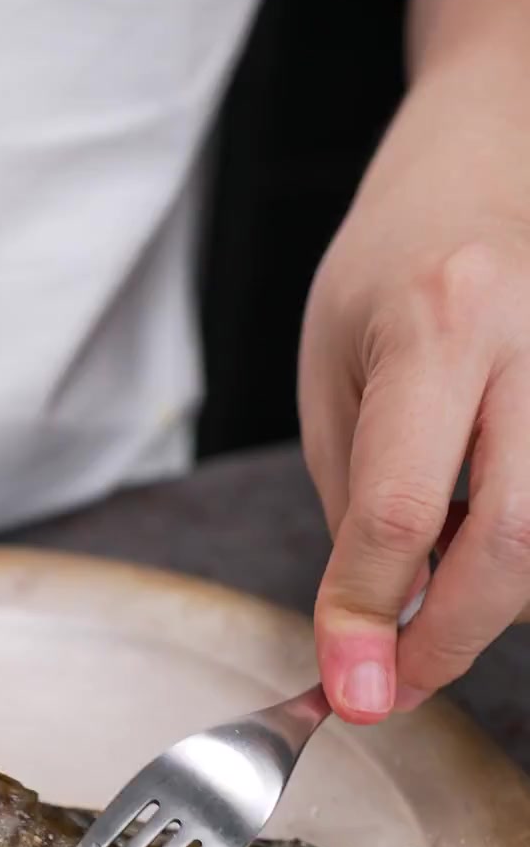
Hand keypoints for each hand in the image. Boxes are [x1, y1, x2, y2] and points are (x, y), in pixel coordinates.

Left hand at [301, 184, 529, 723]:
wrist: (489, 159)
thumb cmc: (394, 264)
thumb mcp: (335, 374)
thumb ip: (359, 501)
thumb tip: (374, 627)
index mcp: (440, 324)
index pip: (401, 507)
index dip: (370, 618)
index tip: (350, 688)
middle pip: (515, 540)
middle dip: (451, 638)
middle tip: (396, 683)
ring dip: (492, 598)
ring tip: (433, 573)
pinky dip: (523, 557)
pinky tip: (483, 532)